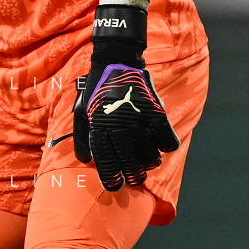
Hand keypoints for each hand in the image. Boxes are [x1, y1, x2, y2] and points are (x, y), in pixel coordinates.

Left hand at [74, 61, 178, 191]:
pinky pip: (166, 138)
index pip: (106, 160)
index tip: (116, 187)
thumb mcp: (82, 112)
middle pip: (130, 162)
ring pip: (150, 154)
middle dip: (133, 175)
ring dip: (150, 163)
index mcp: (99, 127)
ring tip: (148, 163)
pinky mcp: (155, 111)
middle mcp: (119, 126)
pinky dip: (166, 146)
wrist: (115, 61)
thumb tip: (86, 160)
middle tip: (136, 179)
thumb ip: (83, 137)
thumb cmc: (96, 90)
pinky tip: (162, 146)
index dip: (111, 177)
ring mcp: (138, 119)